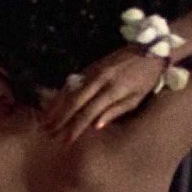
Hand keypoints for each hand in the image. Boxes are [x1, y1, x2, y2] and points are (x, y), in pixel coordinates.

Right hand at [40, 45, 166, 141]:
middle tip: (47, 134)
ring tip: (43, 123)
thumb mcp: (137, 98)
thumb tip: (95, 126)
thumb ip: (116, 111)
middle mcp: (98, 80)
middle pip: (74, 103)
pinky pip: (69, 84)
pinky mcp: (88, 67)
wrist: (148, 49)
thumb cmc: (146, 78)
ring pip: (68, 92)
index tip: (65, 142)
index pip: (88, 113)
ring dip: (54, 109)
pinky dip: (58, 96)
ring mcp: (91, 72)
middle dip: (59, 120)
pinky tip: (50, 105)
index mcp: (113, 90)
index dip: (75, 129)